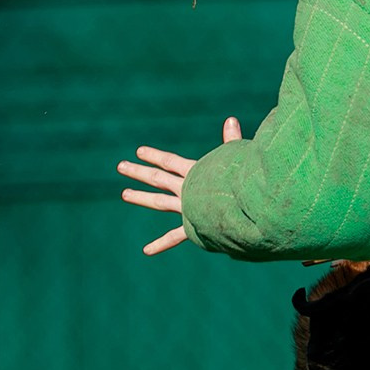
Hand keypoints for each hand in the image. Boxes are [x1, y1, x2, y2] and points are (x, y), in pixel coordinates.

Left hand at [118, 116, 241, 254]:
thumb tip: (230, 119)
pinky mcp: (194, 227)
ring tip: (124, 194)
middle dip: (139, 171)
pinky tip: (146, 251)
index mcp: (196, 172)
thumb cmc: (246, 180)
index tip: (139, 151)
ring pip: (159, 201)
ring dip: (141, 197)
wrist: (248, 207)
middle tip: (121, 166)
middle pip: (158, 178)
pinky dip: (161, 244)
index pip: (170, 161)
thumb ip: (231, 140)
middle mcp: (187, 189)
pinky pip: (175, 236)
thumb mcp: (238, 158)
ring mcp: (187, 208)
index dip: (154, 156)